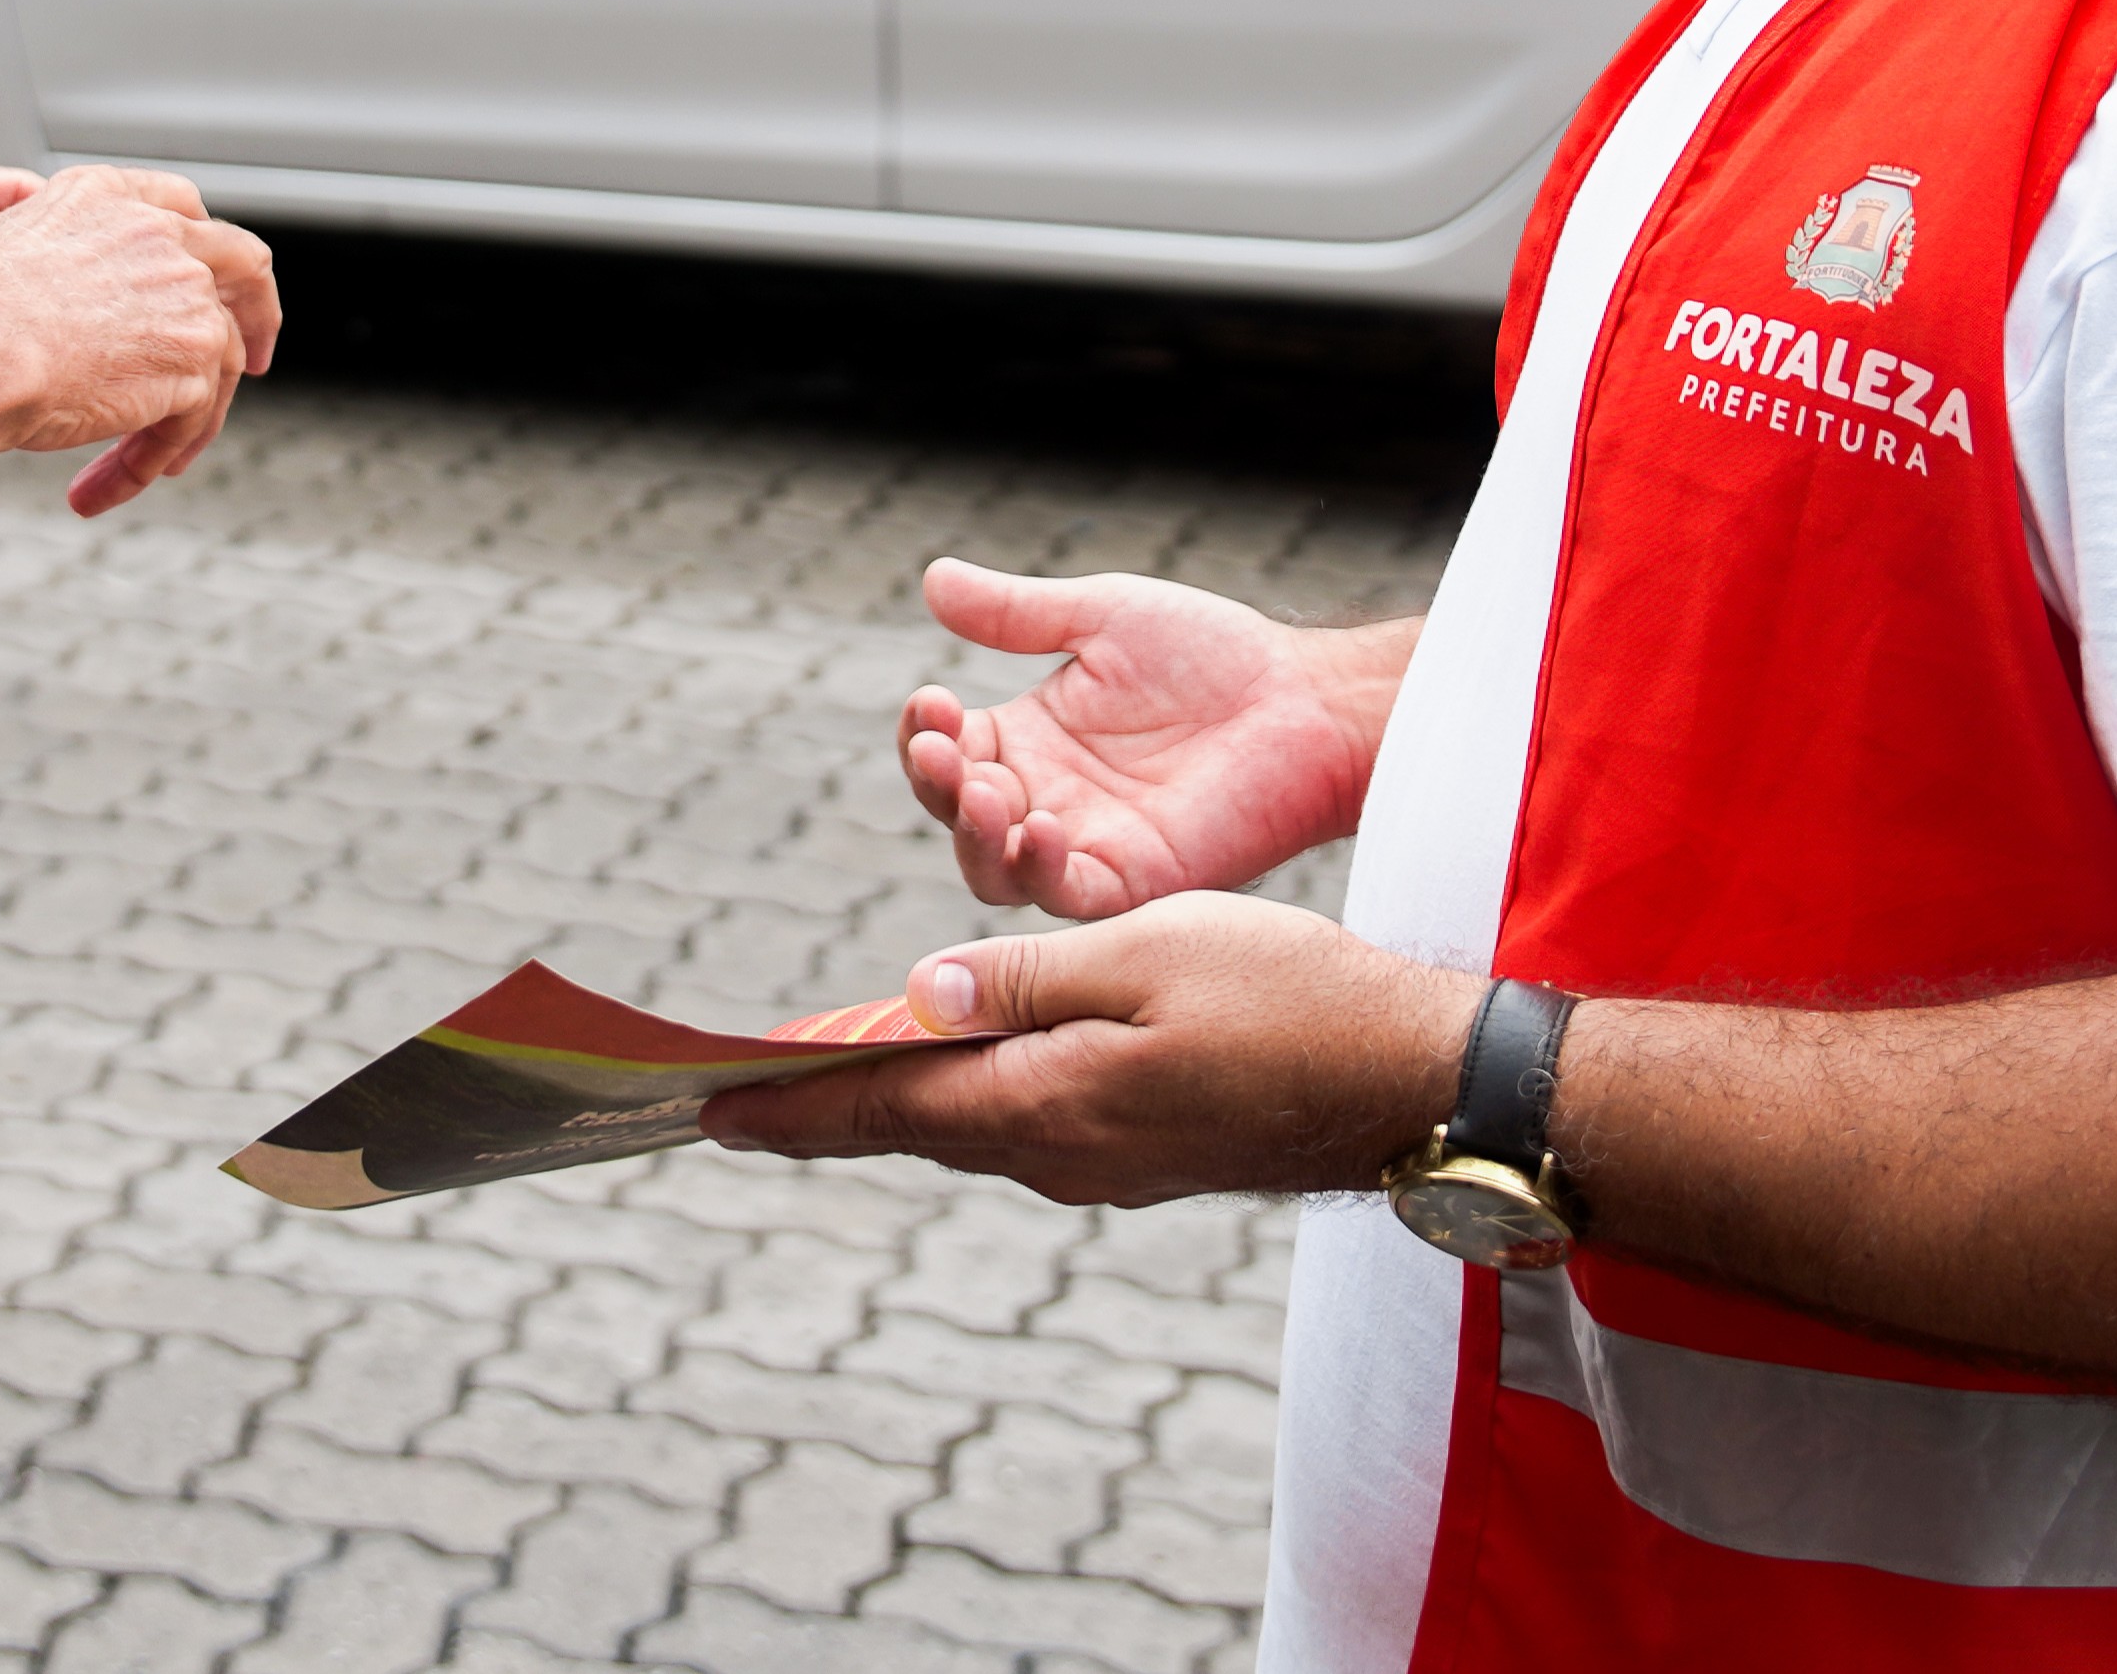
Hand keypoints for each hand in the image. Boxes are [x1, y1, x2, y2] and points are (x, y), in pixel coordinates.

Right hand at [0, 164, 277, 512]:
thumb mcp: (4, 267)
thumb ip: (60, 279)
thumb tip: (65, 330)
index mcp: (102, 197)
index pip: (180, 207)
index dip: (201, 252)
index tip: (210, 289)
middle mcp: (155, 232)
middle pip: (240, 265)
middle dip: (258, 312)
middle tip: (256, 360)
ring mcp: (185, 290)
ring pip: (219, 361)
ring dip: (179, 424)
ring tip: (128, 473)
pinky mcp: (197, 354)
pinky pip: (191, 420)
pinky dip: (149, 460)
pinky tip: (97, 489)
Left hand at [705, 893, 1472, 1207]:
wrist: (1414, 1084)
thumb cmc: (1293, 1002)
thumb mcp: (1147, 952)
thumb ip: (1024, 976)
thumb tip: (917, 996)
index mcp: (1044, 1106)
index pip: (882, 1108)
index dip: (787, 1106)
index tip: (703, 1111)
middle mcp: (1060, 1155)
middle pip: (914, 1124)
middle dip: (822, 1105)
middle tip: (733, 1094)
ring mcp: (1105, 1164)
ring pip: (972, 1123)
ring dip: (898, 1095)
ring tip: (818, 1070)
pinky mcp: (1143, 1153)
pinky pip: (1029, 1122)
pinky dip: (971, 1092)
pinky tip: (958, 1060)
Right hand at [898, 562, 1400, 916]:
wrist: (1304, 698)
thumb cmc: (1213, 654)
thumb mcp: (1101, 616)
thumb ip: (1015, 612)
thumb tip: (931, 578)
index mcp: (1030, 741)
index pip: (949, 751)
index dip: (926, 733)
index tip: (933, 700)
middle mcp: (1047, 799)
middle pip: (958, 816)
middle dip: (937, 785)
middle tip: (944, 749)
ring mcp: (1088, 844)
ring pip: (996, 869)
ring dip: (974, 836)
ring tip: (984, 791)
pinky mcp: (1135, 879)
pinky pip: (1068, 895)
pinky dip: (1041, 870)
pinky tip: (1044, 826)